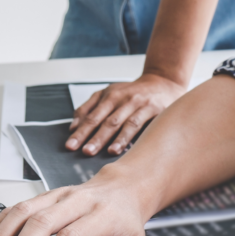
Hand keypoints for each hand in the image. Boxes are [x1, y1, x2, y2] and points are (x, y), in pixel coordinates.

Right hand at [0, 164, 152, 235]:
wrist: (123, 190)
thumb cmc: (125, 222)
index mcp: (102, 214)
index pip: (72, 235)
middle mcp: (78, 200)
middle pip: (43, 220)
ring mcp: (59, 195)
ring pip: (25, 209)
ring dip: (4, 233)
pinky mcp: (45, 195)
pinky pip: (16, 206)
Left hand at [66, 73, 186, 155]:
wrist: (163, 83)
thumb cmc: (134, 93)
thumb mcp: (110, 94)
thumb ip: (90, 108)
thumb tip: (73, 127)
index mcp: (109, 95)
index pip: (91, 115)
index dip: (80, 131)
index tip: (70, 145)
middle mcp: (122, 98)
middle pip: (104, 120)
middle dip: (92, 136)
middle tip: (83, 151)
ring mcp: (137, 103)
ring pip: (120, 122)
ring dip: (109, 138)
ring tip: (100, 151)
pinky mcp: (152, 109)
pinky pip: (138, 124)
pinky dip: (128, 137)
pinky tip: (120, 148)